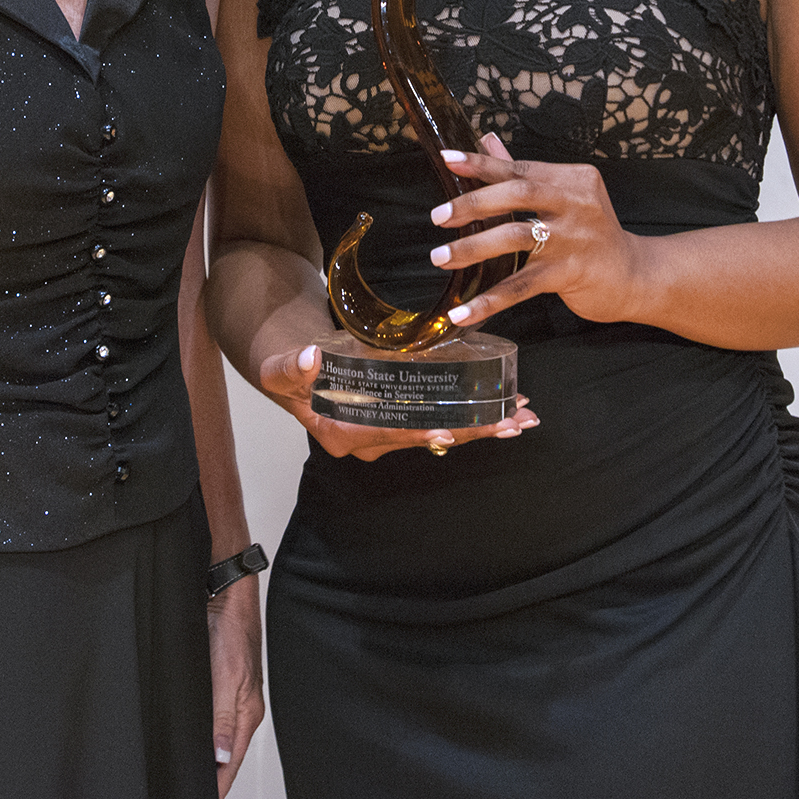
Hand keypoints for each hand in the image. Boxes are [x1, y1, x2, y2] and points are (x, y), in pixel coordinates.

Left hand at [206, 575, 263, 798]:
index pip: (230, 765)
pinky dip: (204, 735)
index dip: (216, 788)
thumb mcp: (226, 678)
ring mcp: (230, 697)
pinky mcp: (219, 684)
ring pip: (218, 739)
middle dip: (212, 779)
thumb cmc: (232, 629)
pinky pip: (212, 720)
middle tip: (194, 795)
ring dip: (208, 759)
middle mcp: (240, 709)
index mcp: (247, 714)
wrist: (225, 594)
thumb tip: (218, 756)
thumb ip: (223, 719)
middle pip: (225, 757)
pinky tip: (194, 739)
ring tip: (196, 778)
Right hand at [256, 341, 535, 461]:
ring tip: (520, 419)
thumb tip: (309, 359)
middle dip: (469, 432)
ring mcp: (389, 429)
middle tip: (510, 423)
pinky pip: (439, 420)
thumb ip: (290, 366)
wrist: (293, 364)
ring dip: (480, 427)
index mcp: (342, 434)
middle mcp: (370, 439)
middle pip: (425, 437)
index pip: (388, 435)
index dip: (418, 433)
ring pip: (439, 431)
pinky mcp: (402, 416)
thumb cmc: (288, 366)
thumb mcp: (279, 366)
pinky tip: (503, 413)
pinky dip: (471, 417)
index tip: (448, 431)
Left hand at [428, 134, 644, 329]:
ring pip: (515, 237)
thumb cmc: (593, 233)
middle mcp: (576, 204)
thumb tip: (488, 140)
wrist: (636, 275)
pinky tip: (463, 312)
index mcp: (573, 179)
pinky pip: (522, 286)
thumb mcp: (566, 195)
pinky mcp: (571, 273)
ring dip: (473, 247)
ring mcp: (574, 239)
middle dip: (474, 204)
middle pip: (518, 194)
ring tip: (441, 257)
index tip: (448, 158)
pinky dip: (489, 300)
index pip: (520, 168)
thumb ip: (525, 171)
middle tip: (439, 216)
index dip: (482, 163)